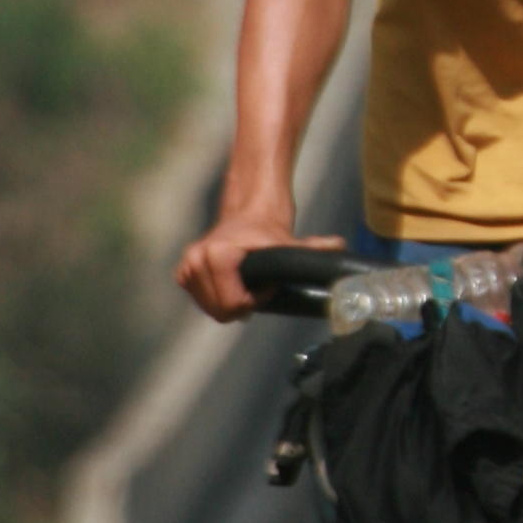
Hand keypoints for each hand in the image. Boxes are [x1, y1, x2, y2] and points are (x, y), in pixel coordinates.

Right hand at [176, 202, 338, 320]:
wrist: (247, 211)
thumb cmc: (267, 229)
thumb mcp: (289, 243)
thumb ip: (313, 248)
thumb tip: (340, 246)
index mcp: (215, 256)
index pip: (233, 305)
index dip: (255, 300)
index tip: (268, 284)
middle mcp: (194, 261)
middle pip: (221, 311)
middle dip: (243, 303)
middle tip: (259, 286)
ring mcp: (186, 268)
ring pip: (212, 310)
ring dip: (232, 302)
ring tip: (247, 283)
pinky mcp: (182, 273)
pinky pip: (204, 303)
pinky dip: (219, 298)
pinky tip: (233, 284)